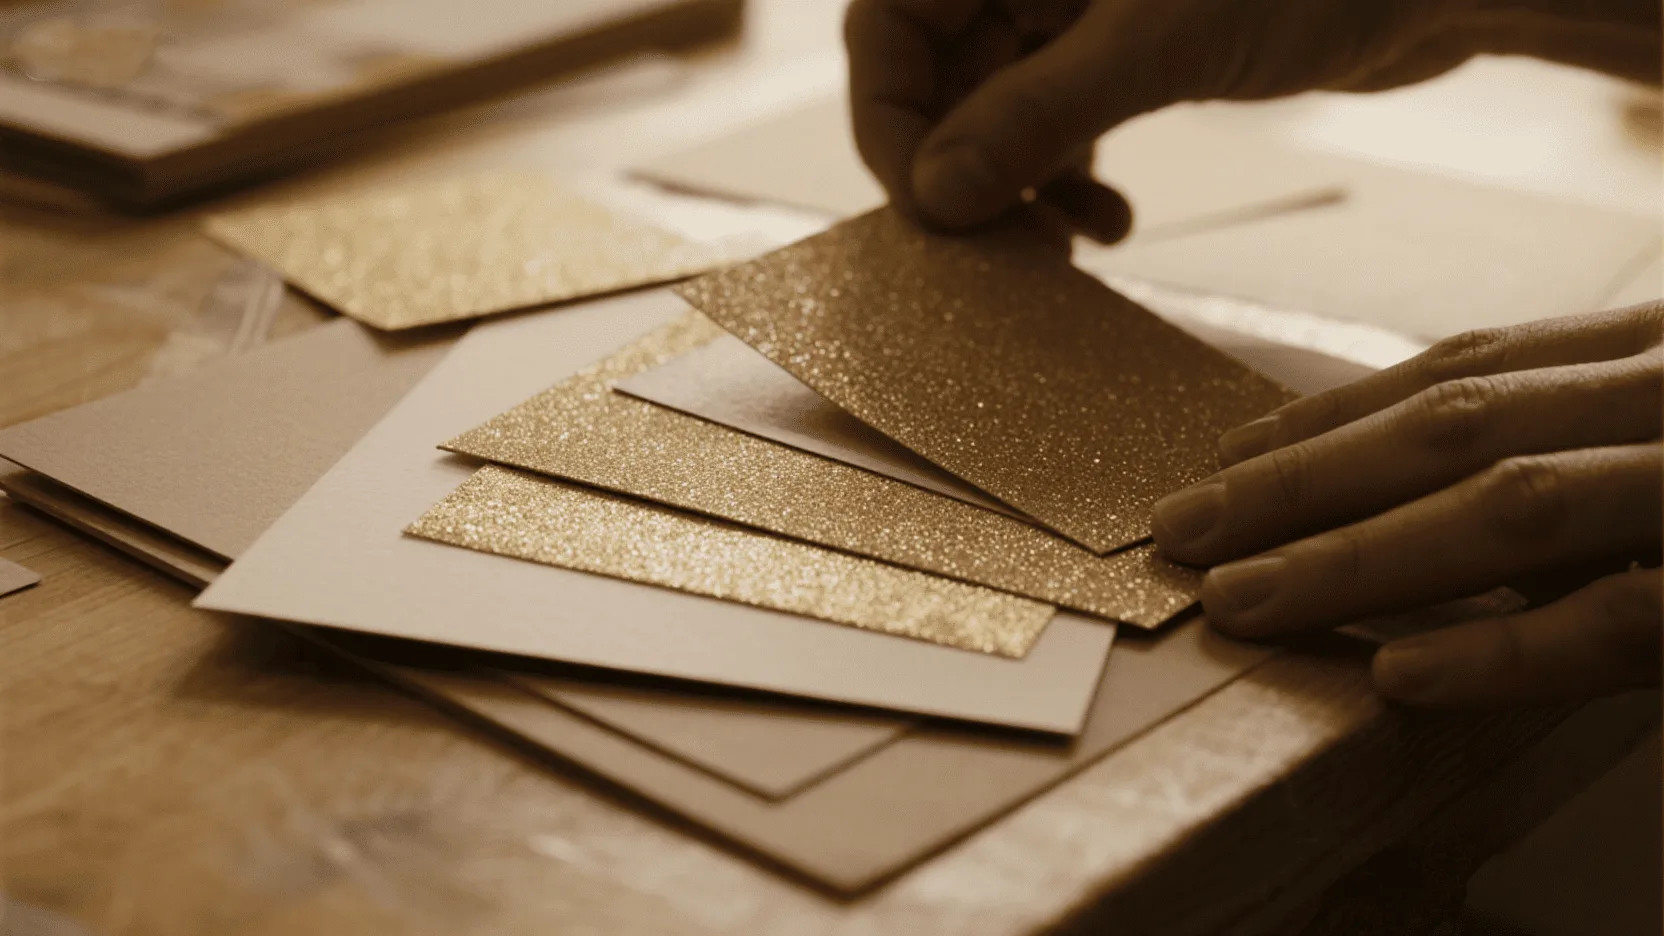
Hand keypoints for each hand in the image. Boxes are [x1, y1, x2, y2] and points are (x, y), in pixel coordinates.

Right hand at [845, 0, 1661, 231]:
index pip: (886, 26)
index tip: (931, 211)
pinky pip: (1053, 120)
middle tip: (1002, 251)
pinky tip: (1107, 221)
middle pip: (935, 75)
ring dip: (1014, 187)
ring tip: (1061, 248)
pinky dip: (1065, 178)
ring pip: (991, 107)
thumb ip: (1036, 114)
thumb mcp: (1159, 42)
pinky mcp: (1123, 46)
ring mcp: (1074, 6)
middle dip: (960, 169)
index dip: (889, 123)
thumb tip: (934, 197)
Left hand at [1151, 303, 1661, 707]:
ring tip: (1236, 600)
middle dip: (1302, 482)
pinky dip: (1502, 649)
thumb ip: (1569, 440)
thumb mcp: (1659, 428)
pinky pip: (1618, 620)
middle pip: (1454, 430)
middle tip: (1178, 532)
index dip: (1332, 418)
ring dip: (1357, 558)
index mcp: (1645, 352)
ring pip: (1511, 508)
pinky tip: (1395, 674)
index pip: (1463, 373)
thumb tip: (1401, 487)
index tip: (1221, 460)